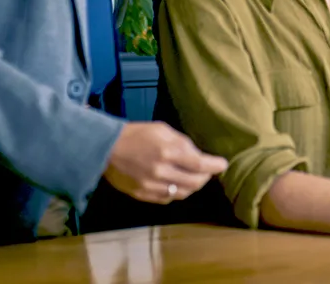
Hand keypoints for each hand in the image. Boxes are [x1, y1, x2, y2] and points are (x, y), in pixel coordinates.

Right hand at [104, 122, 228, 203]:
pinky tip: (177, 184)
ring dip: (192, 187)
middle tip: (208, 171)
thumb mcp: (162, 130)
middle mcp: (160, 171)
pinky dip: (176, 193)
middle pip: (194, 182)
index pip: (199, 163)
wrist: (106, 148)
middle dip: (205, 177)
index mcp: (167, 151)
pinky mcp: (141, 195)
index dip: (214, 166)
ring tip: (195, 178)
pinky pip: (166, 199)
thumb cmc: (137, 134)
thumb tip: (198, 155)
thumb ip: (182, 142)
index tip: (222, 165)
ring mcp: (150, 186)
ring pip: (182, 193)